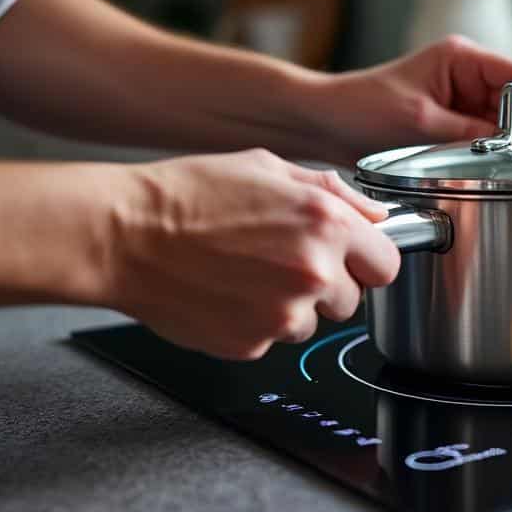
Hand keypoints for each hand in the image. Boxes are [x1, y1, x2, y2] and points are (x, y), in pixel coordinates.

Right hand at [107, 149, 398, 359]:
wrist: (123, 234)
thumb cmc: (190, 194)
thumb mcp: (268, 167)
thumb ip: (334, 193)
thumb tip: (376, 216)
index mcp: (327, 225)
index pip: (388, 264)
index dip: (367, 260)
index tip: (350, 257)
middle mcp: (313, 272)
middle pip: (354, 300)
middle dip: (328, 283)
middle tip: (280, 258)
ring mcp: (283, 315)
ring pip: (313, 322)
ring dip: (291, 305)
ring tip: (246, 272)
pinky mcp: (252, 344)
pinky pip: (273, 339)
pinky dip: (255, 322)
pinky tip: (226, 291)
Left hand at [311, 36, 511, 164]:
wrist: (324, 122)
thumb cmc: (361, 108)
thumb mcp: (420, 122)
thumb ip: (472, 132)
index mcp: (462, 58)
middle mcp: (467, 73)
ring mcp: (461, 98)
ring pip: (508, 122)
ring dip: (511, 143)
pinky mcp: (453, 121)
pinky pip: (487, 136)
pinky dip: (493, 151)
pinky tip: (493, 166)